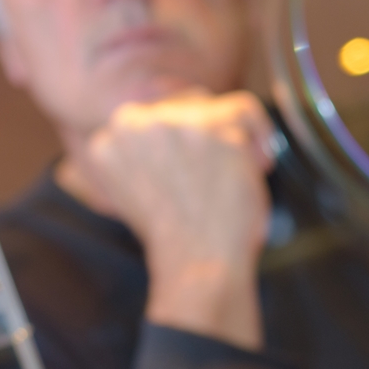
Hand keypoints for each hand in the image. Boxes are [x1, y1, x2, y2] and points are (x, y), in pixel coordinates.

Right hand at [68, 91, 276, 348]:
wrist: (196, 262)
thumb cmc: (172, 240)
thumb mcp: (133, 193)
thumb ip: (140, 159)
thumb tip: (170, 139)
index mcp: (107, 141)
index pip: (146, 120)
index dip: (177, 144)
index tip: (191, 168)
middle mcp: (133, 122)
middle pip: (178, 106)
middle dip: (201, 137)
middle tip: (214, 174)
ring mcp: (174, 122)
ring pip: (210, 109)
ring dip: (227, 141)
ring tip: (231, 177)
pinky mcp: (214, 127)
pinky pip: (245, 109)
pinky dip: (259, 133)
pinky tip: (261, 161)